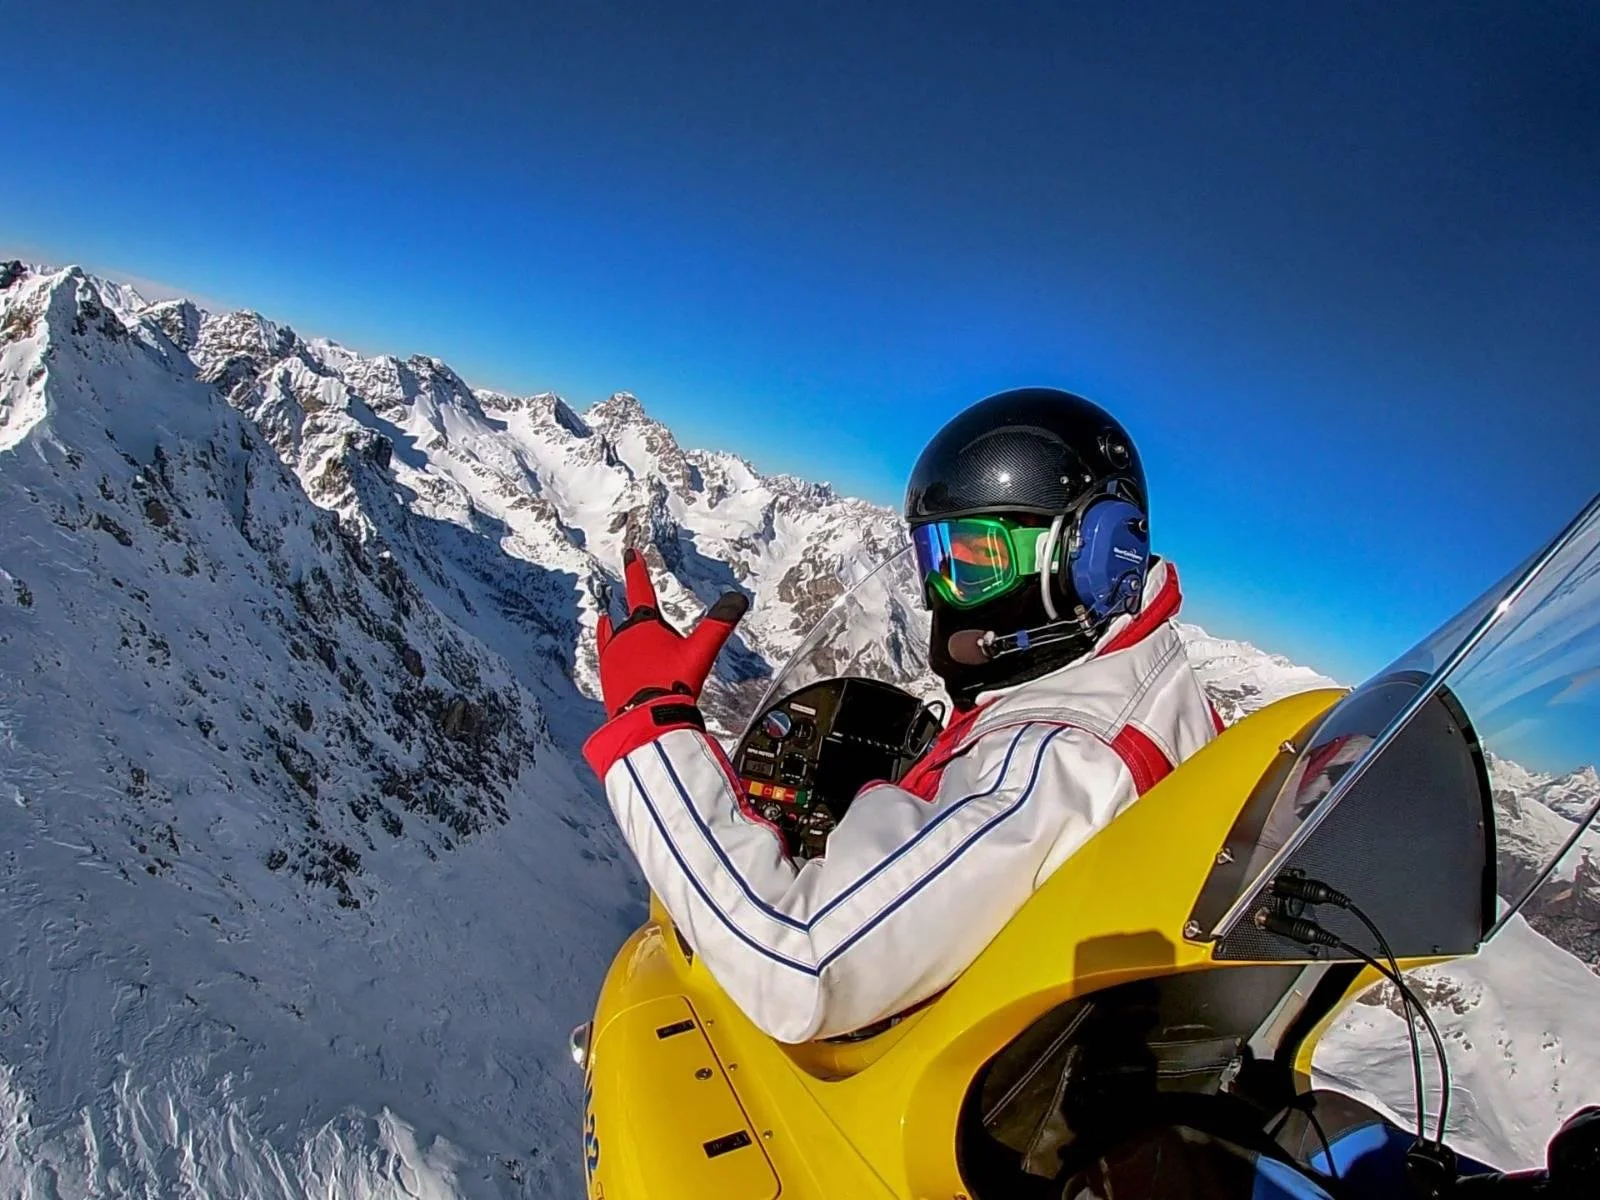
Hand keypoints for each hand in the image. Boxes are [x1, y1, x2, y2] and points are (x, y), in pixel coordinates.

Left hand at [595, 548, 748, 717]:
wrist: (646, 721)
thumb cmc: (673, 684)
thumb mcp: (700, 652)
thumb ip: (718, 625)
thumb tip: (738, 599)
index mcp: (643, 624)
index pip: (640, 589)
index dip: (637, 569)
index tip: (630, 553)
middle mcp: (622, 636)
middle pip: (630, 617)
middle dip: (636, 614)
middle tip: (638, 608)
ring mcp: (611, 657)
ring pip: (615, 636)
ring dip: (620, 631)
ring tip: (616, 626)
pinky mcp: (607, 677)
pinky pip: (608, 655)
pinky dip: (612, 650)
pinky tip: (613, 654)